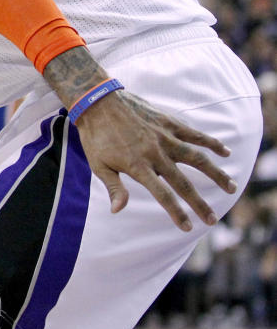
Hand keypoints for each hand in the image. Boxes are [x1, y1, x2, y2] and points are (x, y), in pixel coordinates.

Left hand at [74, 89, 235, 230]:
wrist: (97, 101)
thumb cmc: (96, 136)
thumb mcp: (98, 165)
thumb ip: (114, 187)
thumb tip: (117, 211)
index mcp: (138, 166)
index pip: (162, 195)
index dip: (176, 213)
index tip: (188, 227)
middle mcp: (156, 153)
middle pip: (183, 183)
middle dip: (199, 203)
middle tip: (212, 220)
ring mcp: (164, 137)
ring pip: (197, 158)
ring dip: (216, 174)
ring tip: (231, 187)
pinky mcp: (168, 122)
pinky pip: (195, 134)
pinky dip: (211, 143)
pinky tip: (225, 151)